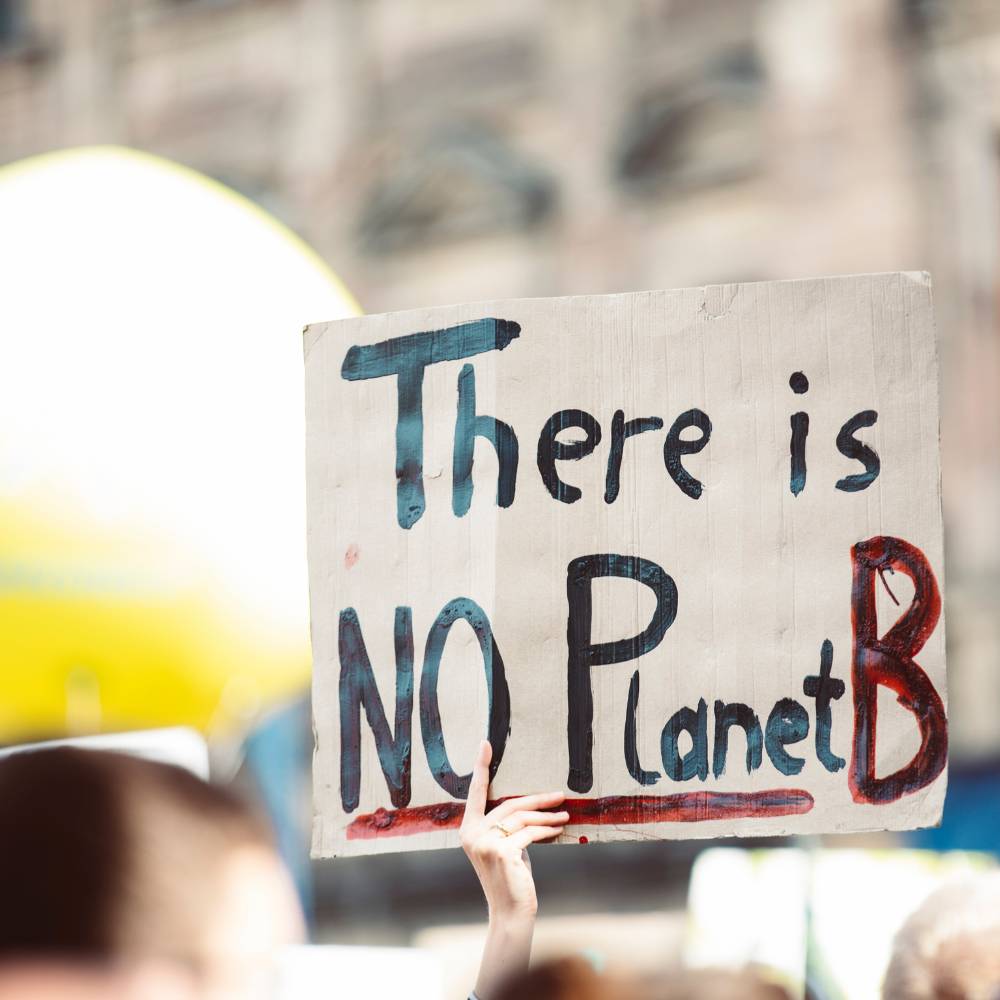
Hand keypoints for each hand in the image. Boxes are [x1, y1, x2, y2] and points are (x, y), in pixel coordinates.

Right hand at [461, 740, 566, 998]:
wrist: (510, 912)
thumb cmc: (510, 879)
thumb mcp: (505, 847)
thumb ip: (508, 827)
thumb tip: (531, 806)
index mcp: (468, 830)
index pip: (476, 793)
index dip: (481, 767)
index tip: (485, 743)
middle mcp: (472, 834)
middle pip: (509, 804)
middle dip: (537, 799)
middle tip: (559, 794)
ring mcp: (485, 842)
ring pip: (522, 818)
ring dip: (547, 816)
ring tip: (565, 815)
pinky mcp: (502, 851)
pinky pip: (529, 833)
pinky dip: (546, 830)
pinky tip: (559, 829)